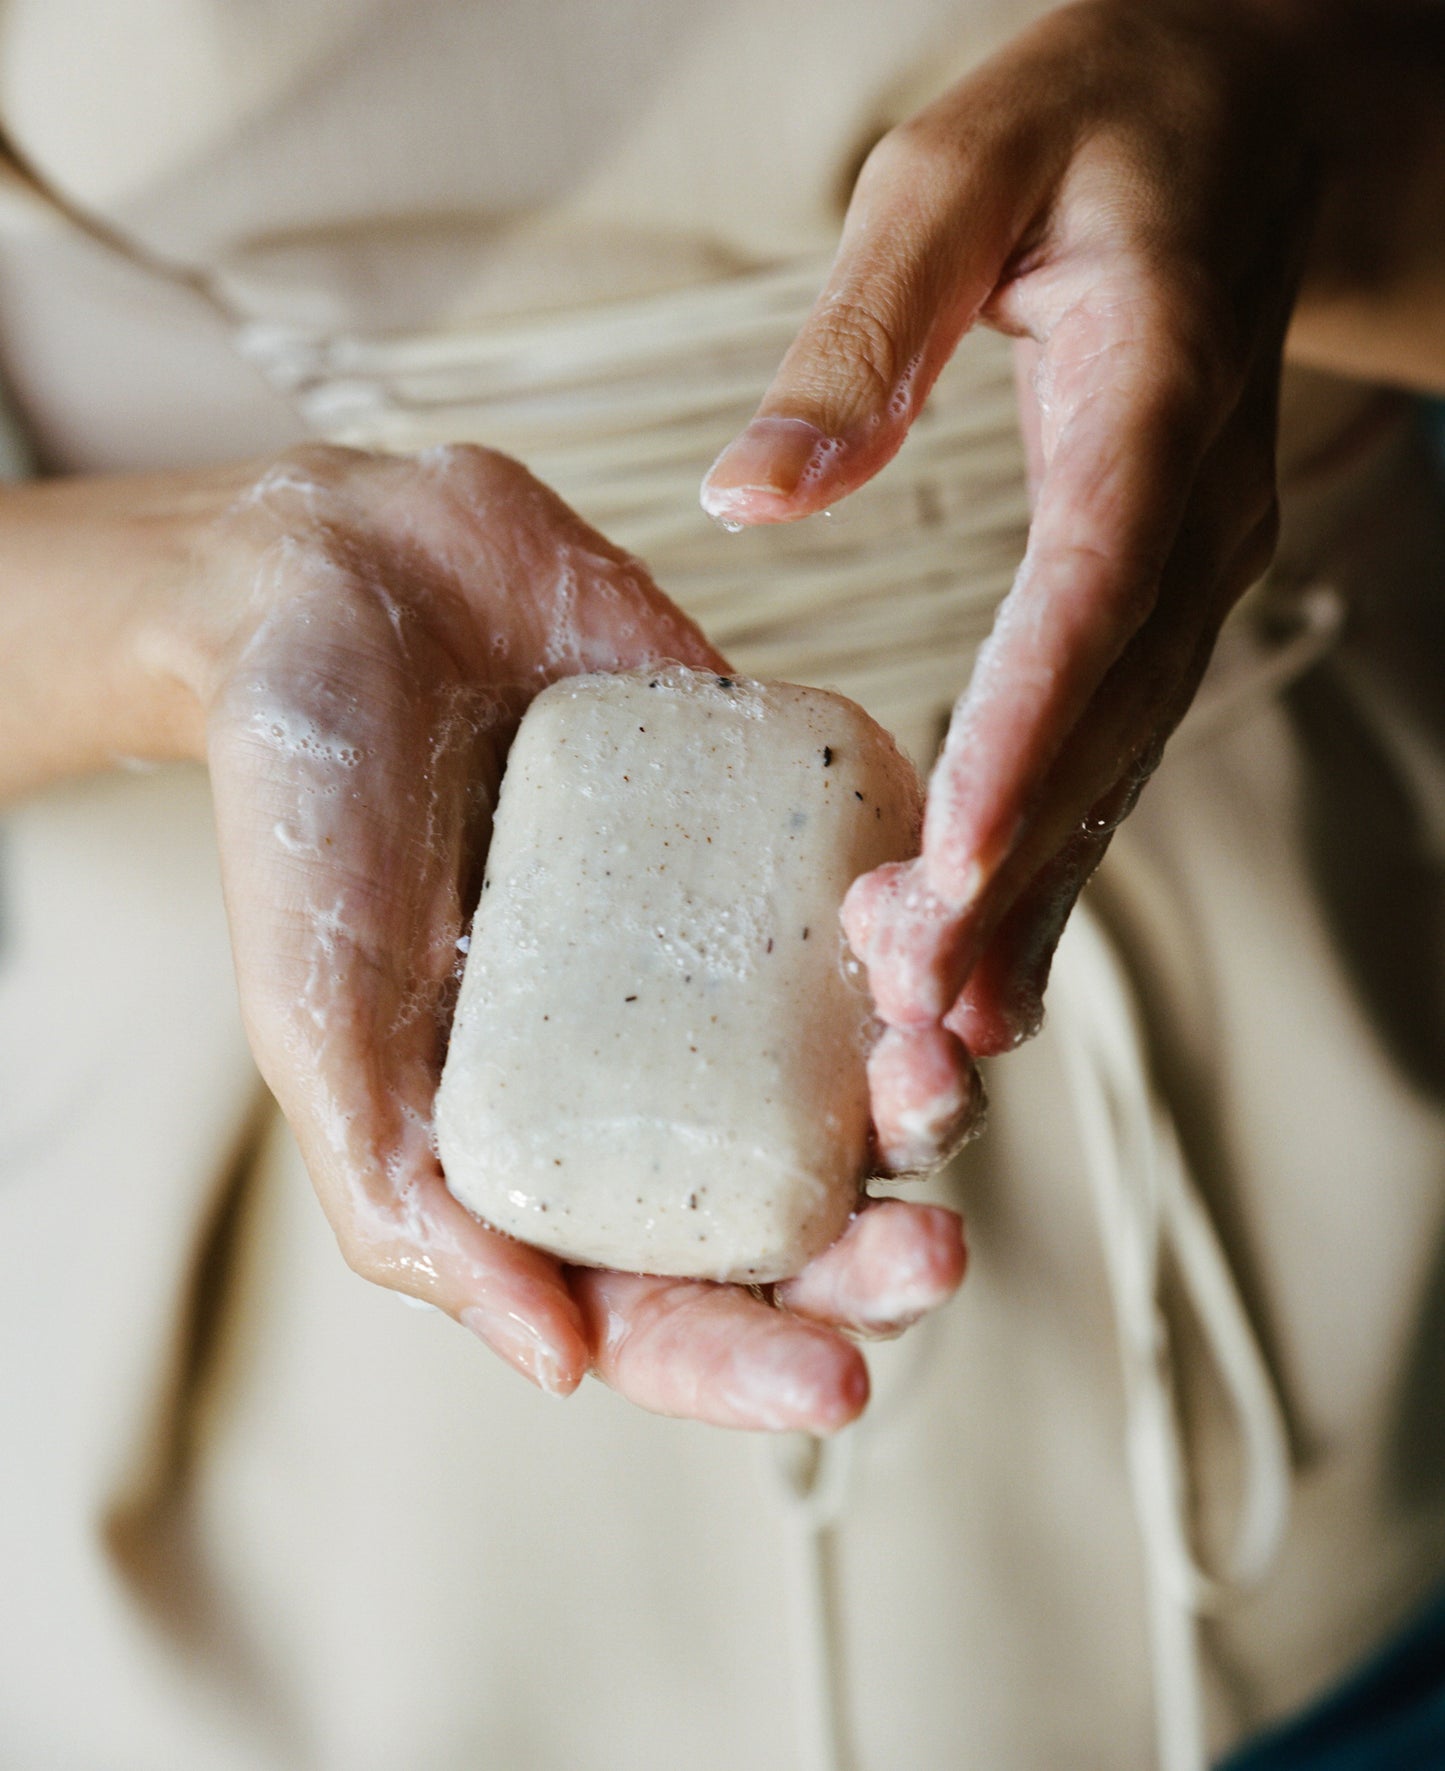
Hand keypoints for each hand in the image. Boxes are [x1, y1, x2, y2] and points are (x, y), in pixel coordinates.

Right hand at [178, 443, 962, 1428]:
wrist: (343, 589)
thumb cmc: (302, 819)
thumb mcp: (321, 1030)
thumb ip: (410, 1202)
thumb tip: (564, 1363)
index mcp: (549, 1143)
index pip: (663, 1299)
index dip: (753, 1365)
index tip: (844, 1391)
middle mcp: (657, 1061)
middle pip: (796, 1204)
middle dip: (876, 1249)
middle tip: (931, 1248)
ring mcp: (727, 945)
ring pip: (864, 1066)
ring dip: (928, 1095)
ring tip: (931, 1066)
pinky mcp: (775, 826)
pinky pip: (886, 900)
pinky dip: (931, 928)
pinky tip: (923, 918)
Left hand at [701, 0, 1311, 1161]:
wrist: (1242, 126)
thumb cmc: (1095, 128)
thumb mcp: (962, 172)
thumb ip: (868, 326)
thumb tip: (751, 490)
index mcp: (1149, 408)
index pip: (1089, 595)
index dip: (1028, 733)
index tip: (952, 860)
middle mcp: (1187, 522)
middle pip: (1106, 724)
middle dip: (1020, 874)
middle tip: (932, 1015)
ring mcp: (1183, 573)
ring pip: (1112, 761)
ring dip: (1037, 899)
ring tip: (952, 1035)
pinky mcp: (1148, 603)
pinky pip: (1099, 745)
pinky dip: (1044, 851)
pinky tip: (983, 949)